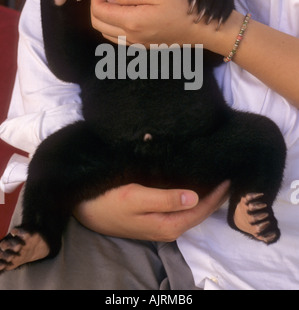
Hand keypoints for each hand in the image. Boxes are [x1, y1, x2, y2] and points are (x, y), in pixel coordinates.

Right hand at [73, 181, 229, 241]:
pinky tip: (191, 184)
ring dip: (202, 196)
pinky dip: (189, 196)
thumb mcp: (135, 197)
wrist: (82, 207)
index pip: (200, 210)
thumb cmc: (108, 200)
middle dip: (213, 196)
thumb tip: (195, 196)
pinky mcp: (152, 217)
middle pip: (197, 212)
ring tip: (213, 177)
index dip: (215, 196)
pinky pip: (178, 207)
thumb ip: (165, 198)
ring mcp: (159, 224)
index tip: (228, 177)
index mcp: (167, 225)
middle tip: (225, 174)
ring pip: (188, 210)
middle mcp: (166, 228)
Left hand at [90, 0, 220, 48]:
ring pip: (105, 33)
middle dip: (95, 5)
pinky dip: (112, 25)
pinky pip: (117, 38)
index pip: (99, 11)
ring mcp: (136, 44)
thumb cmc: (183, 9)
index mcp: (132, 22)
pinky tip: (123, 12)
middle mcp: (130, 37)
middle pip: (98, 24)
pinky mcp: (142, 46)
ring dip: (103, 16)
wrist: (201, 29)